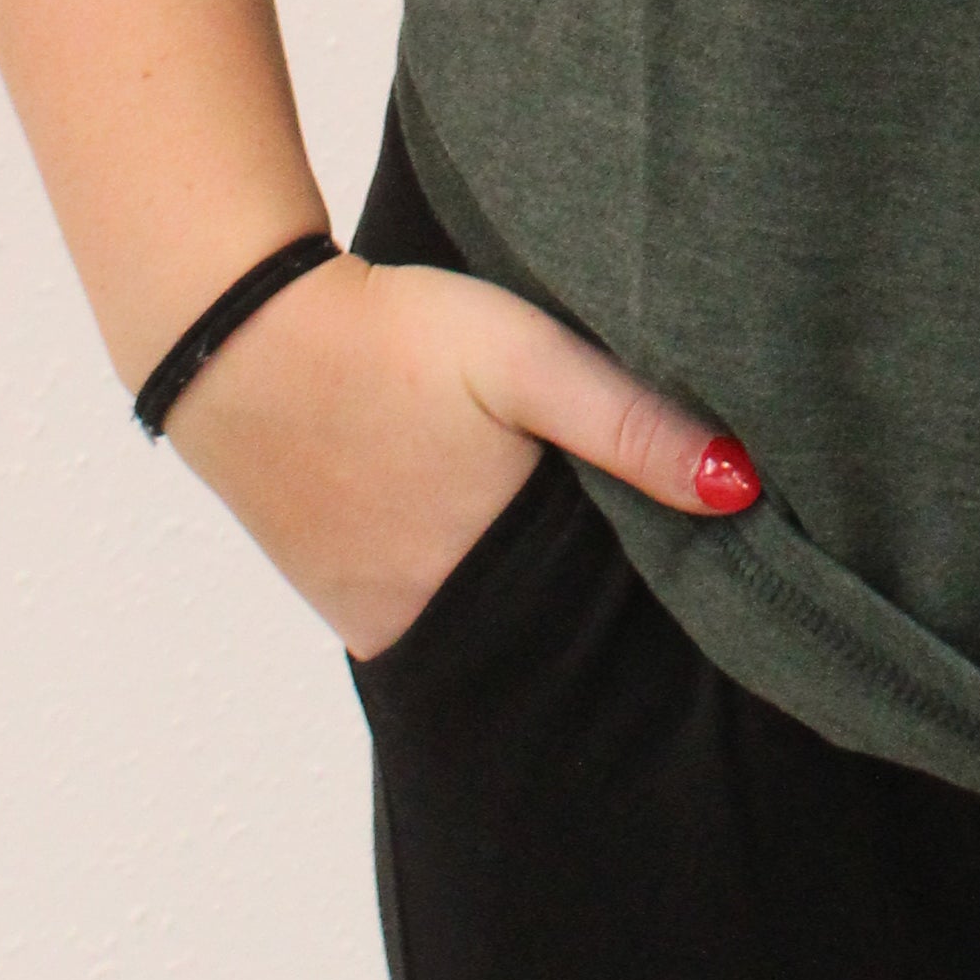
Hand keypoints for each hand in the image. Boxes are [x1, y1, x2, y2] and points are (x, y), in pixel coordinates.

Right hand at [161, 250, 760, 659]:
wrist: (238, 335)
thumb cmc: (391, 339)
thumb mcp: (525, 359)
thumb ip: (630, 422)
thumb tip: (742, 487)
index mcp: (499, 583)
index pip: (610, 630)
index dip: (665, 607)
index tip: (715, 583)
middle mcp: (439, 629)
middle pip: (553, 644)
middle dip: (605, 620)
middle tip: (652, 561)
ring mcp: (384, 622)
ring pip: (494, 636)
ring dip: (536, 604)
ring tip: (574, 545)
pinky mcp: (346, 600)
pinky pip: (434, 619)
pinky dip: (472, 594)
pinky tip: (491, 540)